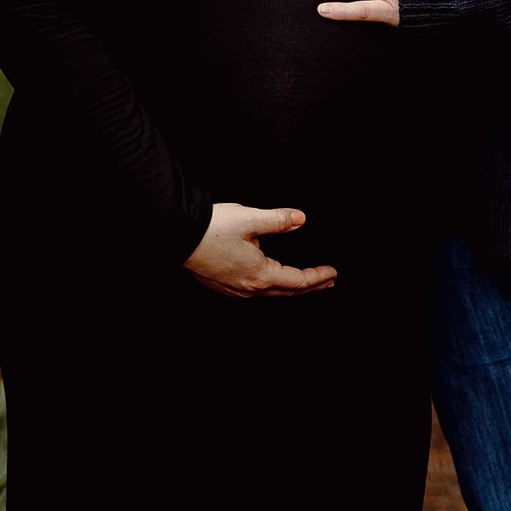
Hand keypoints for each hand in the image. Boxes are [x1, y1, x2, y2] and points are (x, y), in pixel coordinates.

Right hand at [182, 203, 337, 297]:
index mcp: (260, 274)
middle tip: (327, 282)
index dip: (318, 277)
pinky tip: (269, 280)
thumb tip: (301, 220)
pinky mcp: (222, 284)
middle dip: (309, 286)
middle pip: (287, 291)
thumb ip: (278, 220)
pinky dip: (271, 287)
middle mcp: (248, 288)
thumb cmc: (212, 227)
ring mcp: (234, 289)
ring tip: (303, 283)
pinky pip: (254, 291)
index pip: (298, 280)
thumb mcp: (250, 218)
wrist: (177, 234)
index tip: (333, 273)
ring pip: (270, 293)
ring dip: (290, 288)